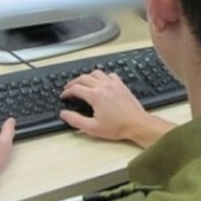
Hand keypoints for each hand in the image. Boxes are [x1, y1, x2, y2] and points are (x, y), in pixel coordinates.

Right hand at [60, 70, 174, 147]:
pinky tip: (101, 82)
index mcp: (95, 95)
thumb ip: (76, 120)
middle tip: (69, 88)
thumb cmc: (117, 127)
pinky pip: (110, 75)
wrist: (137, 124)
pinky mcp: (121, 85)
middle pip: (83, 78)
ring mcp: (114, 84)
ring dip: (87, 77)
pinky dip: (102, 76)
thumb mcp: (92, 128)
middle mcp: (104, 86)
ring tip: (82, 83)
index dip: (67, 92)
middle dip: (73, 82)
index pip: (75, 88)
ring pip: (96, 73)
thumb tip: (64, 114)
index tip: (64, 96)